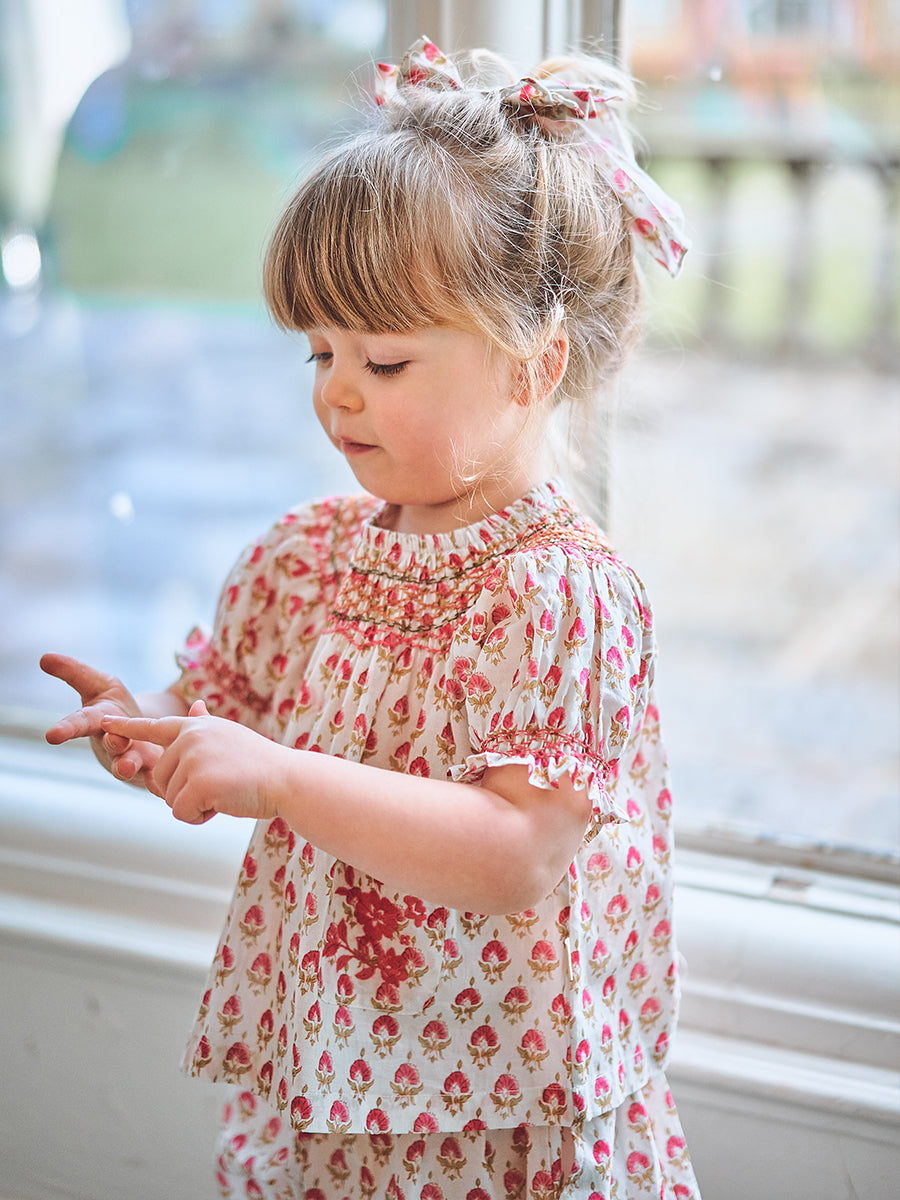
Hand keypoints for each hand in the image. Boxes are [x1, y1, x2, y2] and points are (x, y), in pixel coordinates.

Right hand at [40, 653, 162, 788]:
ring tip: (127, 766)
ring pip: (128, 764)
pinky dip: (154, 779)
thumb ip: (73, 672)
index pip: (79, 723)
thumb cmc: (114, 709)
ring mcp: (131, 758)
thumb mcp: (97, 684)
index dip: (66, 729)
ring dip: (128, 764)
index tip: (51, 735)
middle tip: (115, 740)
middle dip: (112, 743)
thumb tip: (44, 657)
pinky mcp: (151, 768)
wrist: (138, 736)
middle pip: (111, 744)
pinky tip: (158, 780)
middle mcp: (113, 742)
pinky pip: (153, 775)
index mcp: (99, 720)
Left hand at [101, 702, 283, 825]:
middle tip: (221, 786)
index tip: (104, 724)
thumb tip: (195, 704)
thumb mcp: (228, 738)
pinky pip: (182, 813)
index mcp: (195, 726)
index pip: (153, 727)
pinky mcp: (198, 783)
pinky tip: (224, 805)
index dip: (127, 728)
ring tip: (226, 793)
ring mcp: (193, 759)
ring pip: (170, 799)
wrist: (287, 779)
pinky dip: (200, 818)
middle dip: (185, 792)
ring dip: (195, 806)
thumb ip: (203, 726)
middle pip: (161, 779)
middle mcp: (190, 738)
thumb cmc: (260, 764)